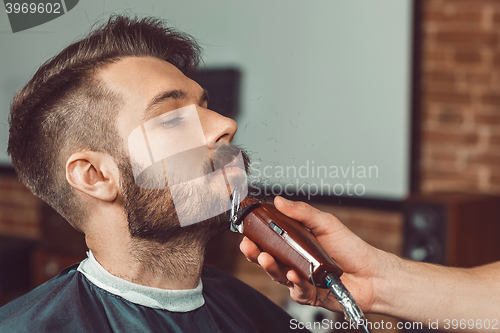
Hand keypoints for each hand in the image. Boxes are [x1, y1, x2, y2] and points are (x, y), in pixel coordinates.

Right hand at [240, 196, 387, 312]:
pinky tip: (294, 274)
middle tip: (249, 246)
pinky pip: (297, 290)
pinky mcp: (309, 295)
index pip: (270, 240)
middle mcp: (294, 262)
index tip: (247, 230)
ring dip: (270, 267)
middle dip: (255, 253)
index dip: (256, 236)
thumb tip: (279, 201)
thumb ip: (302, 213)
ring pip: (278, 275)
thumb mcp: (326, 224)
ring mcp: (300, 279)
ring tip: (266, 258)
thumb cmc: (350, 248)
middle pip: (268, 259)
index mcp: (295, 244)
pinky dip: (294, 282)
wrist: (372, 273)